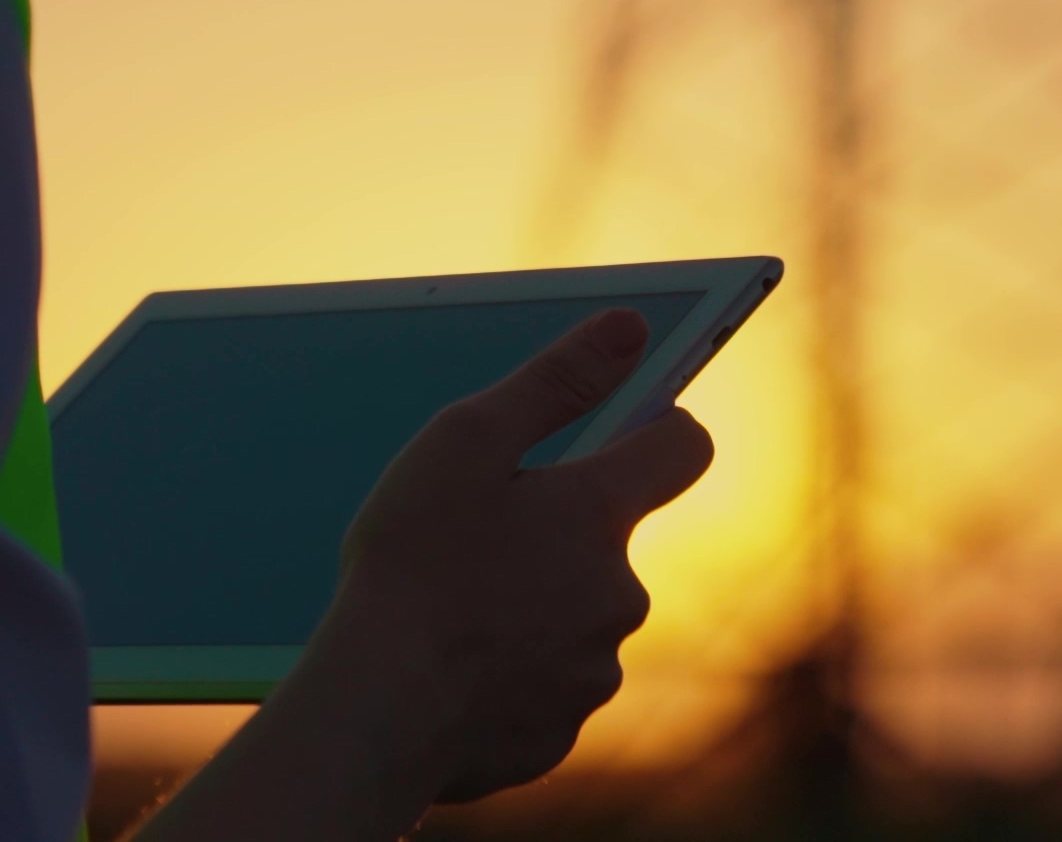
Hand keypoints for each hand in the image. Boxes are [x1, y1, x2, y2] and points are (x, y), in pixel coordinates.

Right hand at [307, 308, 717, 802]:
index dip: (657, 426)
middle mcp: (620, 593)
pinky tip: (447, 670)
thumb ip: (553, 380)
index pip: (682, 447)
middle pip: (608, 543)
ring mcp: (594, 670)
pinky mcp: (559, 733)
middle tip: (472, 540)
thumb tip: (631, 327)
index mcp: (599, 513)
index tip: (621, 427)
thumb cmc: (412, 565)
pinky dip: (507, 675)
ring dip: (530, 609)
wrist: (378, 714)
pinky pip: (543, 687)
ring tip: (449, 611)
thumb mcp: (464, 442)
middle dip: (555, 536)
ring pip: (575, 620)